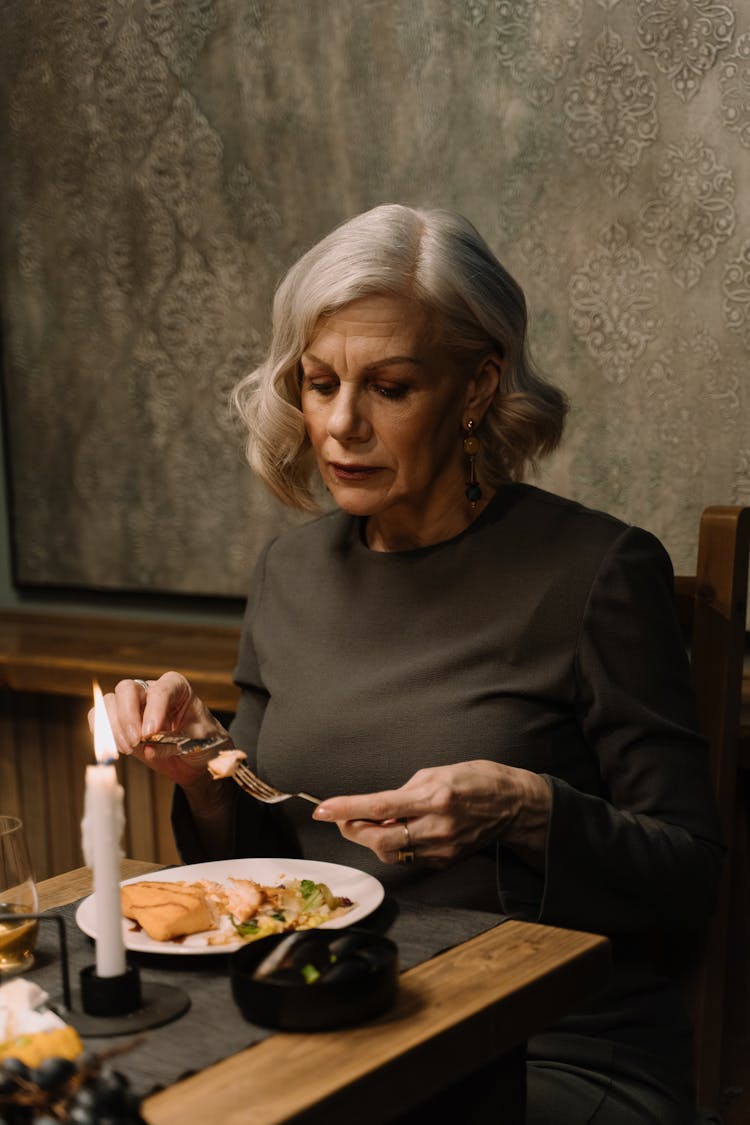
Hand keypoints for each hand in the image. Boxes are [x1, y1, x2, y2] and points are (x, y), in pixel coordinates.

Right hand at [90, 672, 230, 790]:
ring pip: (110, 702)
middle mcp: (151, 691)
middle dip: (127, 716)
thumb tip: (147, 747)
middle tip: (135, 741)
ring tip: (130, 749)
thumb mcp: (200, 740)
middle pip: (127, 689)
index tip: (151, 733)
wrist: (197, 759)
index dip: (153, 710)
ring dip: (114, 727)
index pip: (161, 690)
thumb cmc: (205, 742)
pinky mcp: (120, 723)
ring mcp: (133, 706)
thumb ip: (175, 741)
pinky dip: (102, 732)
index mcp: (176, 687)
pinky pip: (99, 718)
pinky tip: (115, 747)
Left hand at [312, 761, 550, 866]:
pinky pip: (409, 858)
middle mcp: (437, 827)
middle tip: (341, 817)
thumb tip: (377, 809)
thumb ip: (405, 792)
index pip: (380, 807)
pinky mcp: (445, 860)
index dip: (347, 809)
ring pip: (391, 854)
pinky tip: (398, 831)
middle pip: (379, 841)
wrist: (513, 804)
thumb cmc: (476, 779)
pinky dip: (395, 846)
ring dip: (373, 839)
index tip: (322, 809)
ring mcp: (442, 848)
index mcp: (434, 797)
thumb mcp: (437, 772)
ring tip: (374, 821)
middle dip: (353, 830)